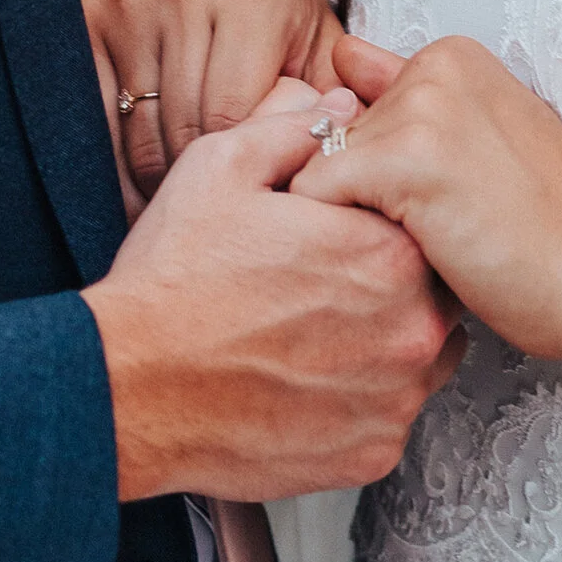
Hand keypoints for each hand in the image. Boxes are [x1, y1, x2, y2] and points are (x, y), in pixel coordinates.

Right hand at [84, 78, 461, 500]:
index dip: (382, 221)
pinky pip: (389, 417)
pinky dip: (359, 401)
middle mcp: (410, 329)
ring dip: (386, 342)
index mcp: (387, 252)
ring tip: (313, 333)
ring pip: (422, 358)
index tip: (343, 231)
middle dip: (391, 282)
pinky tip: (305, 381)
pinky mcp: (371, 454)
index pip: (423, 223)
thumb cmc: (171, 286)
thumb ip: (296, 129)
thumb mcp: (223, 167)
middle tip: (324, 284)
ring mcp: (395, 398)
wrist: (127, 386)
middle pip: (435, 292)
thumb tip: (338, 107)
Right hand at [86, 0, 346, 198]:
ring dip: (157, 184)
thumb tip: (353, 159)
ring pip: (138, 132)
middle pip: (183, 127)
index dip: (241, 172)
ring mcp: (133, 0)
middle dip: (202, 184)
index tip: (252, 200)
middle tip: (216, 217)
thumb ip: (344, 105)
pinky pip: (96, 119)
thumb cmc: (278, 33)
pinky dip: (113, 167)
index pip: (233, 117)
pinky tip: (140, 187)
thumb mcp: (320, 58)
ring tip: (184, 208)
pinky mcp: (92, 20)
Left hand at [293, 33, 561, 400]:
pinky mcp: (401, 159)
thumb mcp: (482, 142)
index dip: (376, 173)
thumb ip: (408, 99)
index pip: (352, 109)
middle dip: (361, 196)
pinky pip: (310, 198)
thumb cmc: (552, 229)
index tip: (430, 206)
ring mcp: (418, 108)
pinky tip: (406, 259)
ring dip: (348, 221)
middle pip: (331, 141)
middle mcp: (432, 66)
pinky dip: (334, 241)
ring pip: (317, 171)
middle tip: (439, 232)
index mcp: (451, 56)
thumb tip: (342, 59)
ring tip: (428, 246)